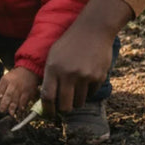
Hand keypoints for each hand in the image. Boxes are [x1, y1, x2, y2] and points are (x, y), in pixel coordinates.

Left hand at [0, 67, 38, 116]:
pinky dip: (22, 107)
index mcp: (6, 81)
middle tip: (1, 111)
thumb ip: (0, 89)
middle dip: (4, 105)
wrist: (29, 70)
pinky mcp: (28, 93)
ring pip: (16, 99)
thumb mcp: (5, 79)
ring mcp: (21, 89)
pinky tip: (20, 111)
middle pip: (8, 96)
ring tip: (10, 114)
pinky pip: (24, 101)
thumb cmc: (15, 76)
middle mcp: (13, 85)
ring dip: (13, 108)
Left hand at [40, 0, 130, 115]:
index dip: (48, 110)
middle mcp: (68, 74)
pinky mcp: (98, 77)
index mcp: (53, 68)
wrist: (93, 30)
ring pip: (79, 102)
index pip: (48, 97)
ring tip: (75, 89)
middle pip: (64, 106)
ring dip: (76, 101)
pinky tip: (86, 79)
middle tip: (63, 107)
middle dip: (63, 110)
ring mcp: (84, 76)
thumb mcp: (54, 56)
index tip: (50, 114)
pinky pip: (91, 94)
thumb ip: (50, 76)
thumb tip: (47, 100)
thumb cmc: (70, 43)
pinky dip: (87, 92)